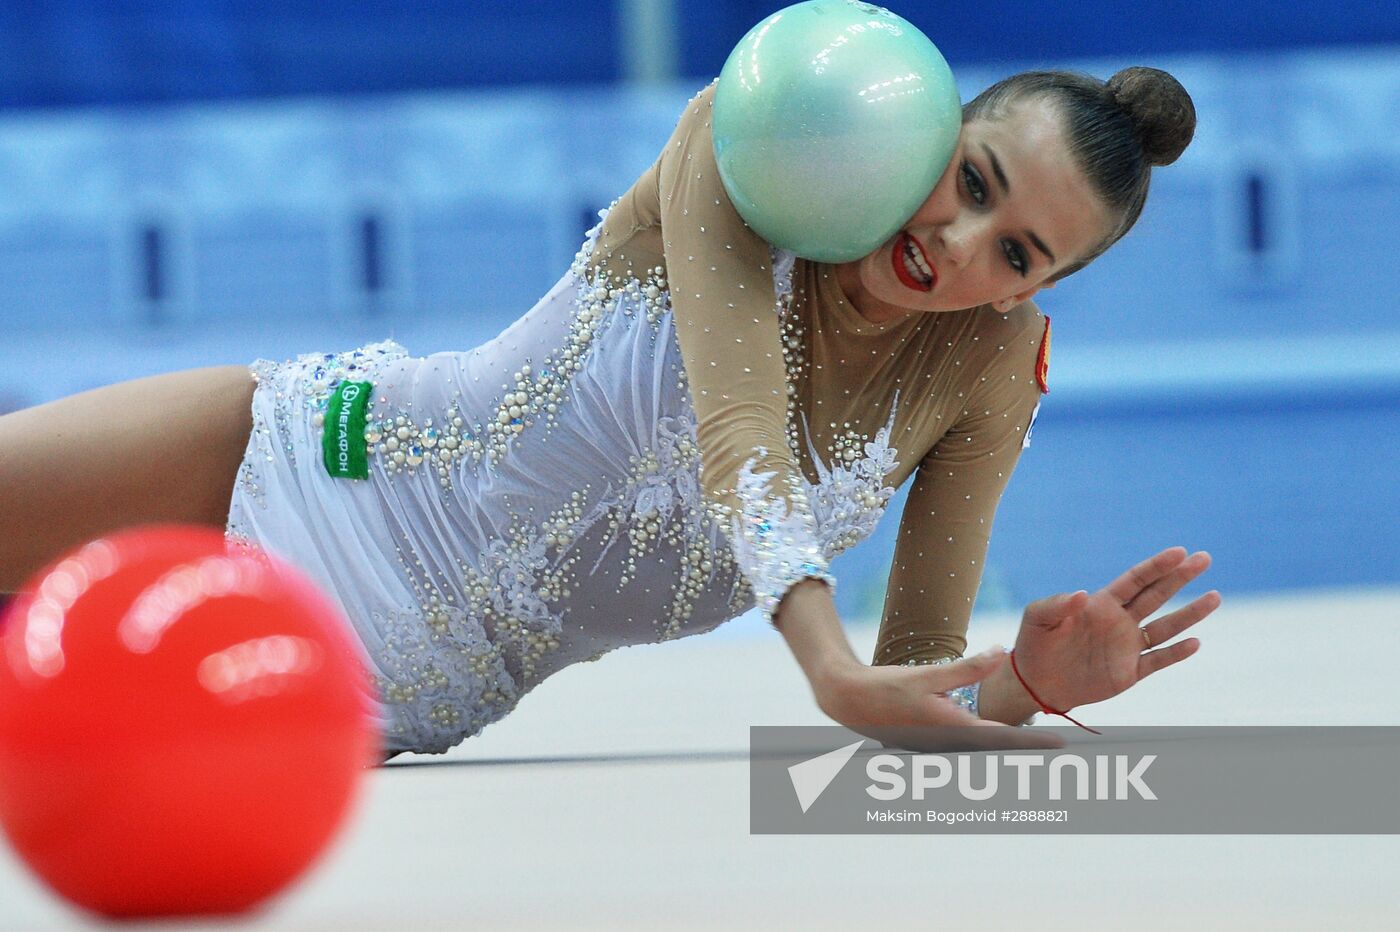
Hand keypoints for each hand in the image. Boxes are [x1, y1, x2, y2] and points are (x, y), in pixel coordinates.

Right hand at [815, 649, 1064, 751]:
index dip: (1034, 742)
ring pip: (980, 751)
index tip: (1063, 745)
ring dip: (1006, 746)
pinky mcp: (930, 745)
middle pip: (996, 750)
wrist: (849, 700)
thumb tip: (1002, 653)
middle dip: (1026, 748)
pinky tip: (996, 736)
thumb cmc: (888, 687)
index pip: (1003, 738)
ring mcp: (938, 749)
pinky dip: (983, 743)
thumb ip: (967, 668)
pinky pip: (964, 747)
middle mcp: (948, 745)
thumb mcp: (928, 675)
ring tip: (1035, 742)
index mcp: (952, 729)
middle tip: (1058, 745)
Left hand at [1010, 546, 1220, 711]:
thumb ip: (1056, 604)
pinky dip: (1176, 653)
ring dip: (1189, 614)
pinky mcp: (1129, 672)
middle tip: (1204, 558)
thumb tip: (1082, 595)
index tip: (1179, 552)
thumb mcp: (1037, 618)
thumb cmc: (1035, 644)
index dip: (1156, 566)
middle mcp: (1120, 621)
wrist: (1035, 682)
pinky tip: (1195, 642)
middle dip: (1180, 577)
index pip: (1135, 580)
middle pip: (1157, 595)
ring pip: (1165, 627)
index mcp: (1101, 604)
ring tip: (1214, 597)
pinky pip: (1157, 660)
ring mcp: (1127, 647)